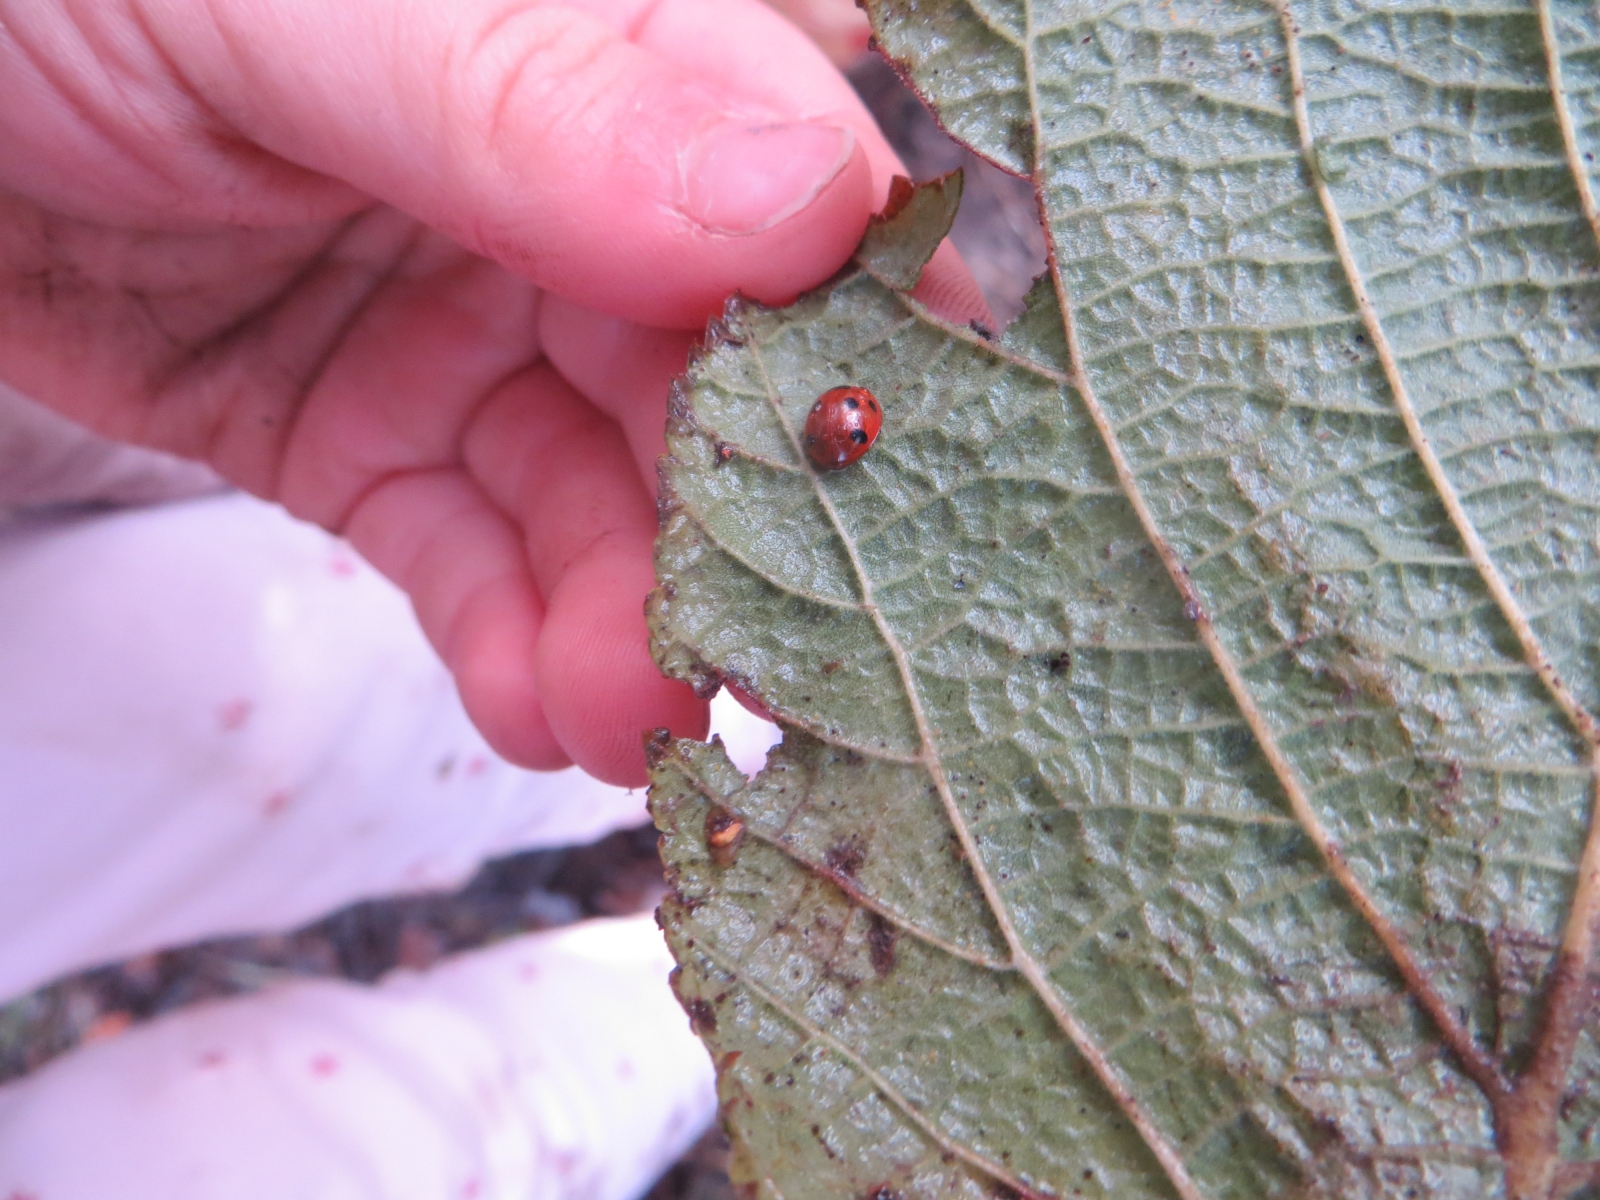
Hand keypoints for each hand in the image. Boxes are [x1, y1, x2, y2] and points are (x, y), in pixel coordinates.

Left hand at [0, 0, 984, 785]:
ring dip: (625, 621)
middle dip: (735, 531)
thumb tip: (812, 202)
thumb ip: (543, 97)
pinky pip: (466, 549)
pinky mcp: (368, 430)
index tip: (894, 479)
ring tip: (623, 722)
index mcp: (596, 45)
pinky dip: (509, 638)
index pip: (793, 195)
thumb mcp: (289, 7)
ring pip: (595, 493)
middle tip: (744, 664)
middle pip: (706, 383)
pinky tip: (534, 708)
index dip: (856, 340)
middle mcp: (561, 188)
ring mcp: (464, 317)